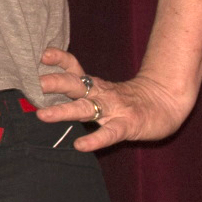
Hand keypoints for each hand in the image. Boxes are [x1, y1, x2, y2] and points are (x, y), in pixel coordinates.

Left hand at [34, 46, 192, 150]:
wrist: (167, 103)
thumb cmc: (129, 99)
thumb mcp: (103, 90)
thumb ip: (80, 88)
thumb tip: (45, 87)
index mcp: (94, 85)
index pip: (74, 68)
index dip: (59, 60)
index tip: (41, 56)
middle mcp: (101, 94)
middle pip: (75, 84)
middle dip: (54, 83)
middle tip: (34, 83)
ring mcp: (115, 109)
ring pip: (87, 108)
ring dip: (64, 111)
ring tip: (42, 115)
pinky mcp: (128, 125)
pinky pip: (110, 133)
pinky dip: (95, 139)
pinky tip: (81, 145)